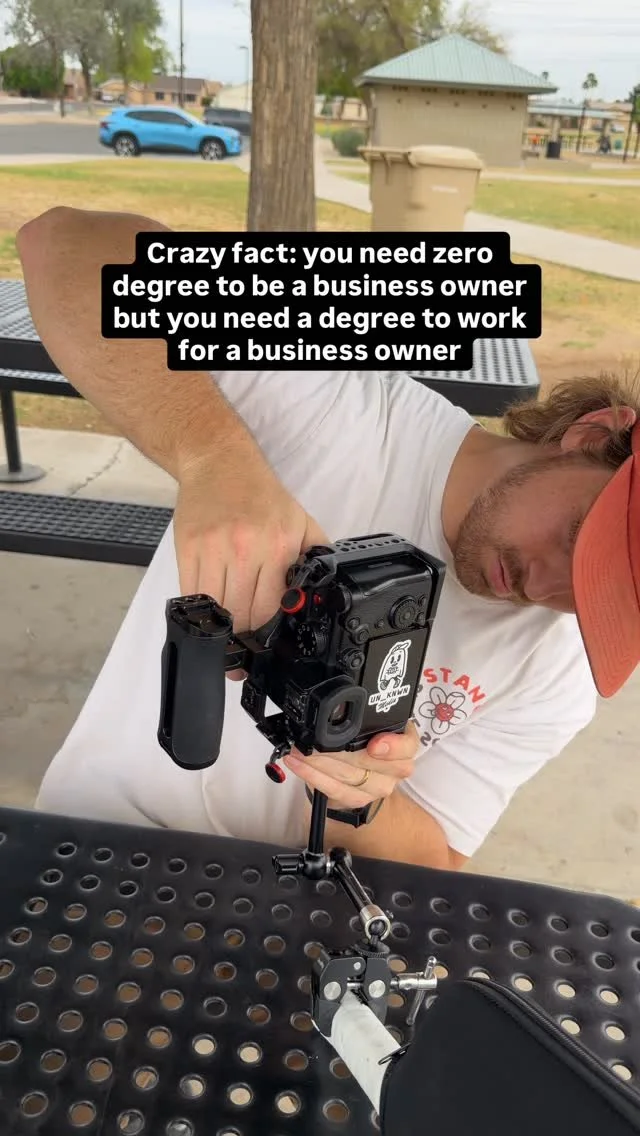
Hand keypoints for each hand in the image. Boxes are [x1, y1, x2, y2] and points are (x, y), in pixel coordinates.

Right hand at [173, 448, 329, 674]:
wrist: (219, 461)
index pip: (270, 608)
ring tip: (225, 629)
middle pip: (241, 614)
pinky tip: (206, 610)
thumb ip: (314, 557)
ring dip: (220, 625)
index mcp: (279, 545)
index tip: (263, 638)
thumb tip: (321, 592)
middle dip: (242, 633)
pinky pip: (191, 593)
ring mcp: (214, 549)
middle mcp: (247, 548)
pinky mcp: (188, 547)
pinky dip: (199, 608)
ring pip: (215, 609)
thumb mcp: (300, 521)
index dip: (265, 630)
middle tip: (242, 642)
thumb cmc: (259, 494)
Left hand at [282, 719, 419, 809]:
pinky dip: (312, 776)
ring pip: (348, 776)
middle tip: (313, 739)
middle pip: (367, 761)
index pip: (407, 746)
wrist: (367, 772)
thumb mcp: (377, 721)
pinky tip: (298, 764)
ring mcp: (377, 787)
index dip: (391, 747)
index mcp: (405, 743)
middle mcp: (396, 769)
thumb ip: (367, 713)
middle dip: (335, 749)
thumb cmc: (371, 741)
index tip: (375, 745)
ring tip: (299, 749)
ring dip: (318, 761)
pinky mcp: (358, 799)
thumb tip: (338, 704)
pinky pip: (335, 790)